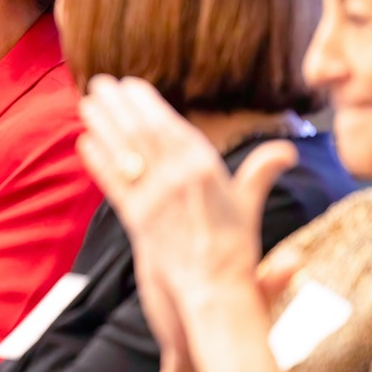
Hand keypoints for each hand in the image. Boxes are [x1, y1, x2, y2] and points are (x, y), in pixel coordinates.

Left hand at [76, 76, 296, 344]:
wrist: (216, 289)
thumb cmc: (235, 247)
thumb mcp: (249, 205)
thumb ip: (260, 173)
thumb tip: (287, 151)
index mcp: (205, 168)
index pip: (169, 126)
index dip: (146, 103)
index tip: (129, 84)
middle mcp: (178, 178)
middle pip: (141, 132)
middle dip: (118, 104)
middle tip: (98, 82)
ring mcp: (154, 198)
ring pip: (123, 151)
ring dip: (102, 123)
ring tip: (86, 102)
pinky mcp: (136, 219)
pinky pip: (113, 183)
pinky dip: (98, 160)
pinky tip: (84, 141)